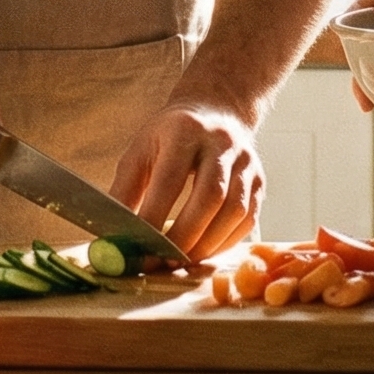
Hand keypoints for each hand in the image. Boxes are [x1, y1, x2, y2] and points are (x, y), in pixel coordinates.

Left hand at [110, 102, 264, 259]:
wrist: (216, 111)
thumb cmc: (170, 136)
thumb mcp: (140, 150)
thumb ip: (124, 190)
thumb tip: (113, 237)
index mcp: (184, 130)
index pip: (170, 180)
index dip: (154, 217)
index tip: (138, 248)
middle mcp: (221, 143)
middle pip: (209, 197)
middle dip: (184, 237)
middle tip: (162, 262)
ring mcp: (246, 162)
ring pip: (234, 210)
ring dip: (207, 244)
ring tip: (182, 262)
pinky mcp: (260, 180)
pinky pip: (248, 219)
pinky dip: (225, 243)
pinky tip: (203, 252)